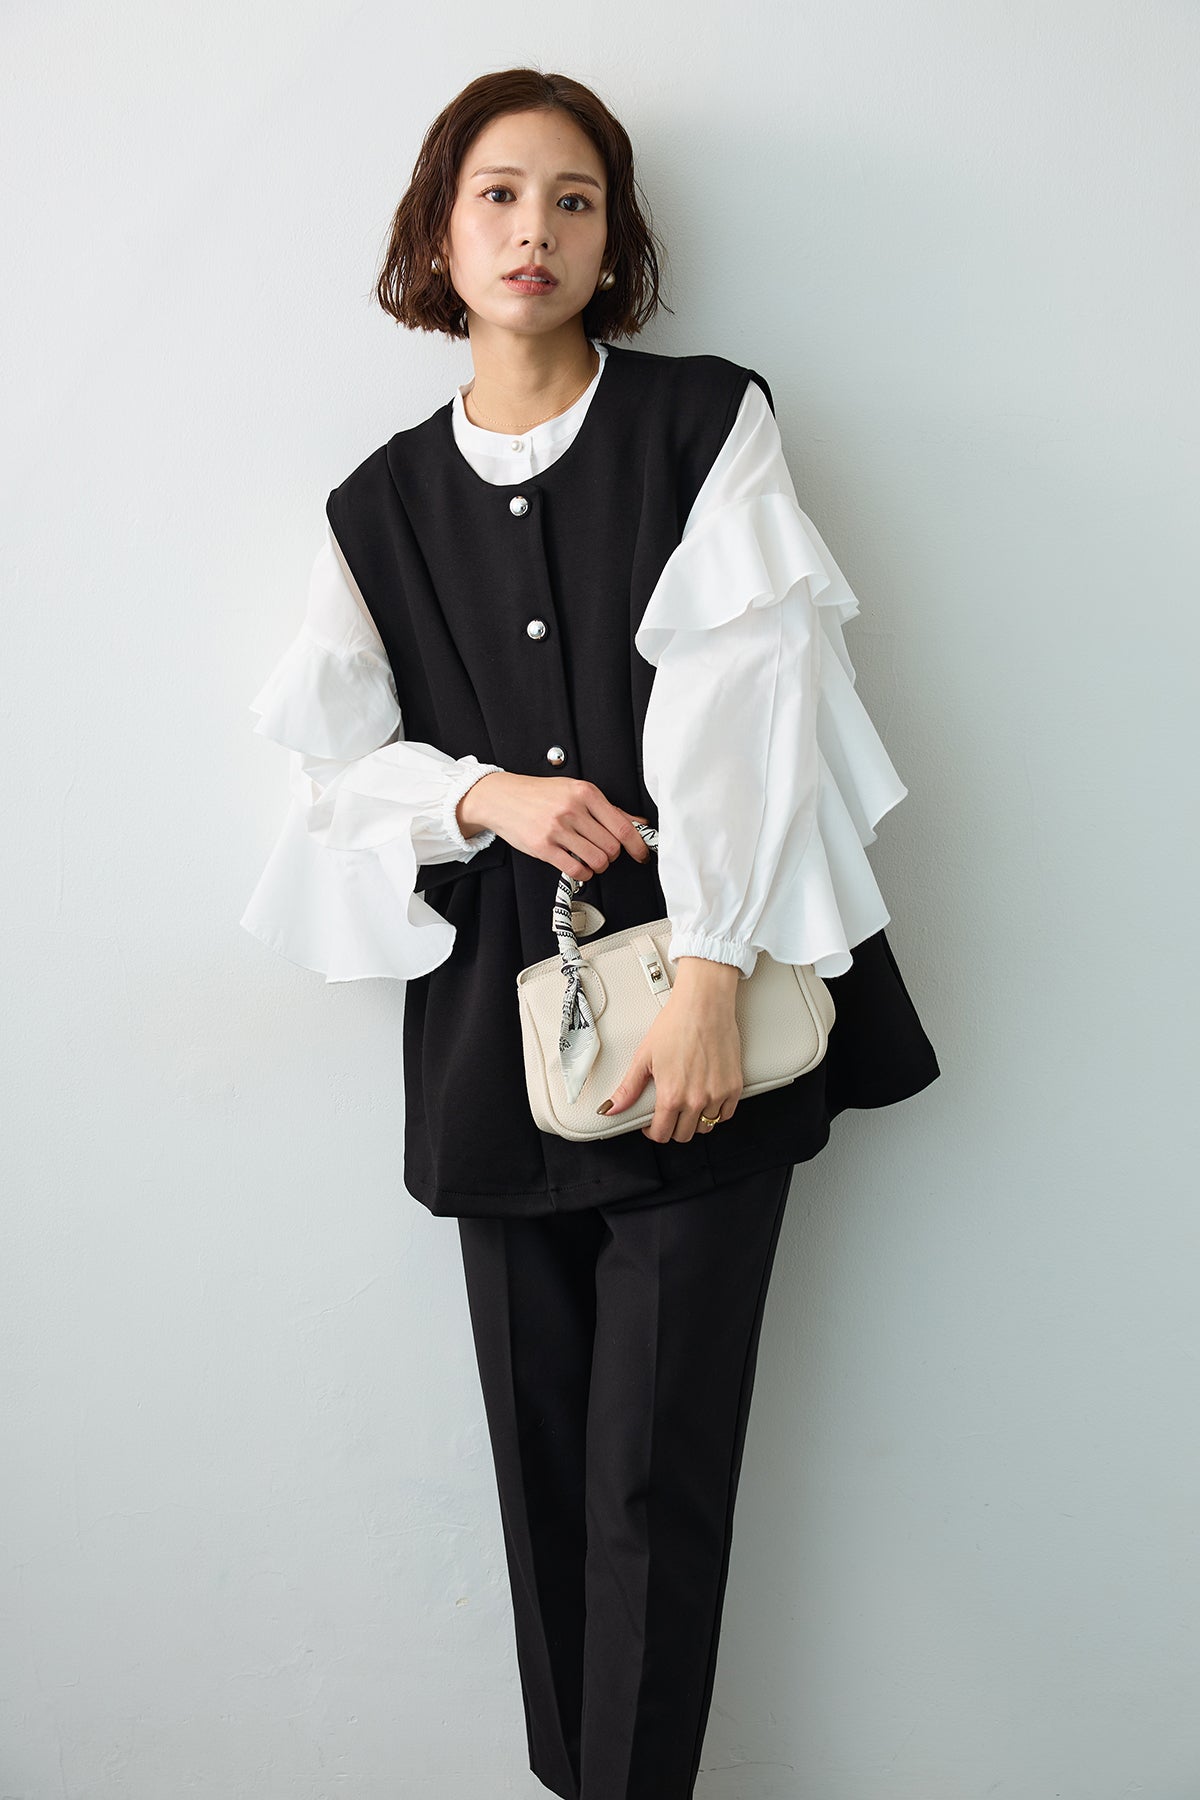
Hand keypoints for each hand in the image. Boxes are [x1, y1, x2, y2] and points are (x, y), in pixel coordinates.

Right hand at [459, 772, 651, 878]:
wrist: (500, 797)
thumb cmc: (539, 794)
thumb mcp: (575, 791)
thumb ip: (607, 809)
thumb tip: (638, 823)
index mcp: (585, 792)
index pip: (622, 826)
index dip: (637, 845)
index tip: (642, 854)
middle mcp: (572, 809)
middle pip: (612, 847)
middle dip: (613, 855)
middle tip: (604, 852)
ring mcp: (557, 829)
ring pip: (597, 860)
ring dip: (598, 866)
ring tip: (590, 859)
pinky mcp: (543, 847)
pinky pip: (576, 869)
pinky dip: (583, 873)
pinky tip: (578, 866)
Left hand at [598, 970, 743, 1141]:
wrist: (704, 1005)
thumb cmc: (675, 1025)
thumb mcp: (644, 1057)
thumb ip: (628, 1088)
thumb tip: (610, 1108)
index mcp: (671, 1095)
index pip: (662, 1134)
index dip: (653, 1132)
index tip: (652, 1125)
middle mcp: (696, 1100)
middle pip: (684, 1135)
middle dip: (673, 1127)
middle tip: (669, 1113)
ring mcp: (717, 1094)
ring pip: (706, 1127)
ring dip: (695, 1121)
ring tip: (688, 1105)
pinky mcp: (734, 1086)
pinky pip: (726, 1114)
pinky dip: (716, 1112)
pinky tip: (707, 1099)